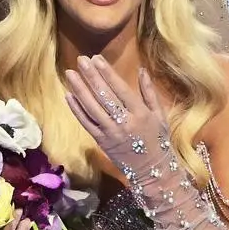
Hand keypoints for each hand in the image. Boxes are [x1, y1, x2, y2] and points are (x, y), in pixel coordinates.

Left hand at [63, 55, 171, 177]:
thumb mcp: (160, 115)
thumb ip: (149, 92)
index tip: (96, 58)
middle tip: (81, 60)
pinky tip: (68, 96)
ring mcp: (110, 133)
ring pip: (92, 108)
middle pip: (104, 96)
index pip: (120, 89)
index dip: (107, 73)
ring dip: (79, 90)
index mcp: (140, 114)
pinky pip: (86, 123)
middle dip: (91, 76)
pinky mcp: (101, 141)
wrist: (152, 171)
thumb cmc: (158, 140)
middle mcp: (124, 122)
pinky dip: (76, 110)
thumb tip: (141, 69)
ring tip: (70, 73)